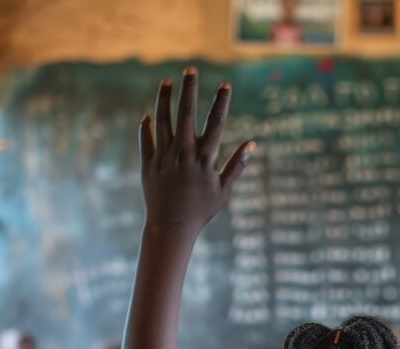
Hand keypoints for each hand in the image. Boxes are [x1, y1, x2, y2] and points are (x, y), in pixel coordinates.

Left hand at [139, 68, 254, 238]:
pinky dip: (147, 126)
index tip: (226, 84)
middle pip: (187, 114)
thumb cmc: (202, 211)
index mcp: (205, 159)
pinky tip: (149, 114)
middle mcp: (184, 153)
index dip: (222, 102)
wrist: (172, 228)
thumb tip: (252, 144)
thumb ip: (237, 165)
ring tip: (166, 81)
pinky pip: (146, 140)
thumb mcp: (224, 190)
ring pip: (163, 121)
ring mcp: (164, 157)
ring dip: (164, 98)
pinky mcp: (148, 164)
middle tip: (190, 69)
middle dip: (190, 89)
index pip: (216, 123)